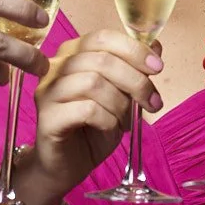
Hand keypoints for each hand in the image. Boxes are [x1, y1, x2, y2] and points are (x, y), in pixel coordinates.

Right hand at [21, 31, 162, 203]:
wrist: (66, 166)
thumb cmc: (93, 128)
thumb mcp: (121, 95)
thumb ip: (134, 70)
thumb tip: (156, 46)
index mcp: (72, 53)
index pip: (103, 37)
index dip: (134, 50)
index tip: (157, 67)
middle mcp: (56, 67)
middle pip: (101, 59)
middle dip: (136, 81)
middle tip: (153, 102)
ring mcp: (48, 91)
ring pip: (93, 82)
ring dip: (120, 103)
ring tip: (126, 120)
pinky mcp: (47, 117)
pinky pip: (87, 109)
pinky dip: (107, 119)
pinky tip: (109, 128)